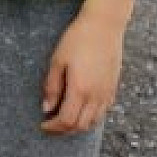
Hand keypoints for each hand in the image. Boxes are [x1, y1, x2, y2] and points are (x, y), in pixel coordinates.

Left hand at [42, 8, 125, 132]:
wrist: (104, 27)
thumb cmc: (77, 40)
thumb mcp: (57, 61)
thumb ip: (52, 87)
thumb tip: (46, 108)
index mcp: (80, 90)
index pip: (67, 121)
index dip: (53, 127)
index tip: (42, 125)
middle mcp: (97, 96)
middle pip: (81, 126)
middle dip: (64, 130)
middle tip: (50, 124)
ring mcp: (107, 93)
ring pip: (93, 122)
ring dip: (77, 125)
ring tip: (63, 118)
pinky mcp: (113, 89)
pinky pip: (103, 112)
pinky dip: (90, 117)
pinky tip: (79, 109)